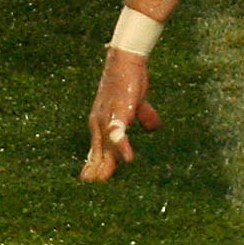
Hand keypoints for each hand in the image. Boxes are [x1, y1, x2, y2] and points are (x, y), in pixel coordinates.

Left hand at [80, 50, 160, 181]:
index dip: (94, 163)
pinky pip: (120, 130)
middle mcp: (100, 121)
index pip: (97, 147)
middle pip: (98, 150)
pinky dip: (122, 144)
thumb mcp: (134, 104)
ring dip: (105, 162)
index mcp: (102, 121)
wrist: (126, 58)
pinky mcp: (120, 110)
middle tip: (91, 186)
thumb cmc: (128, 80)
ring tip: (102, 179)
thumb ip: (142, 116)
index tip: (89, 180)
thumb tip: (154, 127)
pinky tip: (128, 158)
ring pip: (106, 144)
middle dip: (96, 169)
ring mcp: (108, 116)